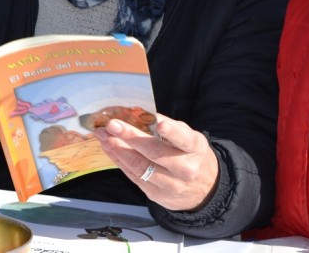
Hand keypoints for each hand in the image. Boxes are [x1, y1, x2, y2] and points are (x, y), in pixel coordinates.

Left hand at [94, 114, 219, 210]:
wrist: (204, 190)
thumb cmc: (191, 155)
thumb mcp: (189, 138)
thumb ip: (169, 127)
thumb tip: (142, 113)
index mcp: (195, 148)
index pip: (184, 139)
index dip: (172, 132)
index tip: (160, 123)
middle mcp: (184, 168)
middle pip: (155, 153)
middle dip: (130, 137)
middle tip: (112, 125)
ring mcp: (170, 184)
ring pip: (140, 167)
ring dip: (118, 150)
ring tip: (103, 136)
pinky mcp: (156, 195)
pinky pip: (134, 176)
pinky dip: (119, 161)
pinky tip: (109, 149)